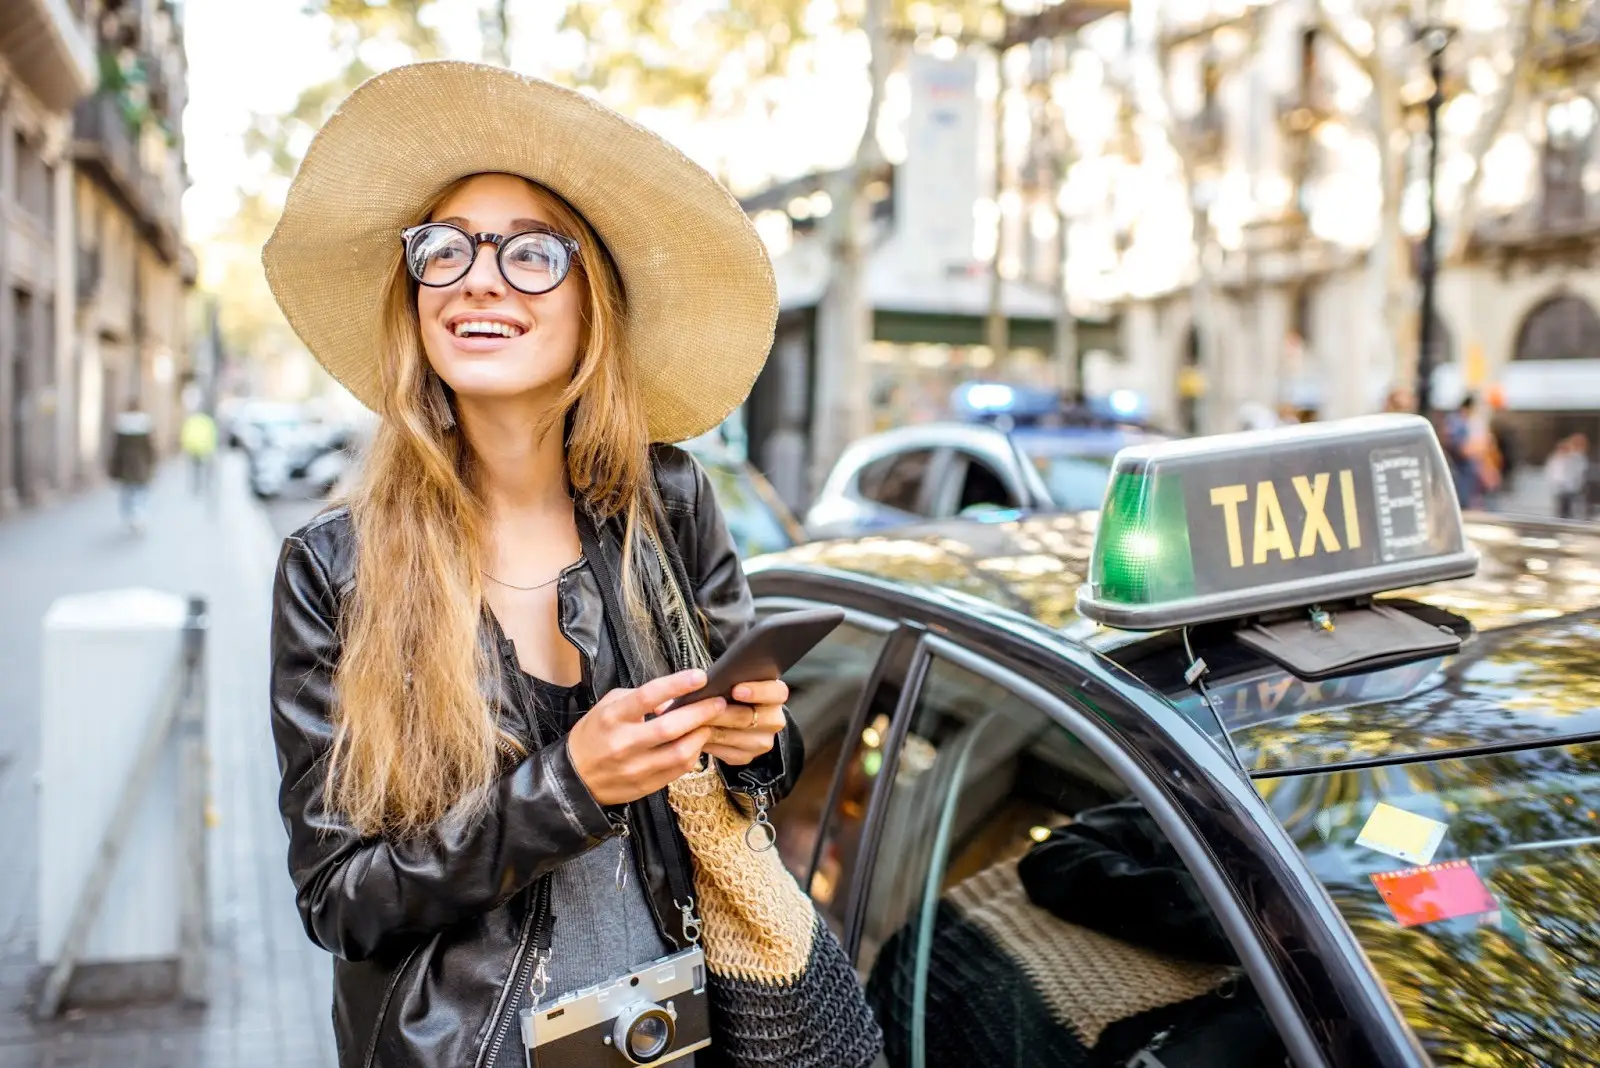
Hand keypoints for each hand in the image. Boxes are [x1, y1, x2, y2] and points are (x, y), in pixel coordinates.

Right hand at [567, 670, 727, 806]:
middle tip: (718, 702)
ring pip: (679, 753)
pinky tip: (696, 743)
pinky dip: (693, 755)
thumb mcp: (607, 706)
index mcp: (613, 718)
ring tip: (710, 723)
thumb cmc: (594, 735)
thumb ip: (639, 698)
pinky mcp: (645, 786)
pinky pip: (678, 770)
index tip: (700, 676)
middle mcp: (624, 743)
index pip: (647, 697)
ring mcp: (635, 768)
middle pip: (670, 728)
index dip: (676, 685)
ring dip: (701, 736)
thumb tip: (672, 698)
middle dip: (700, 713)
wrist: (574, 778)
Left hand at [704, 679, 787, 766]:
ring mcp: (763, 741)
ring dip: (712, 729)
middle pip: (749, 718)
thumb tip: (710, 681)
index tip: (736, 690)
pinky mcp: (747, 757)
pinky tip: (697, 734)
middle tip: (703, 707)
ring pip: (735, 737)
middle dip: (723, 713)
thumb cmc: (730, 690)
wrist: (732, 714)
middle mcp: (774, 720)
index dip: (757, 691)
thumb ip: (730, 678)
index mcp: (776, 695)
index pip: (776, 692)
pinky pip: (726, 752)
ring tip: (693, 720)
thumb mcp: (735, 679)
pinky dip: (709, 743)